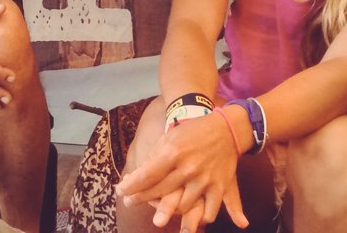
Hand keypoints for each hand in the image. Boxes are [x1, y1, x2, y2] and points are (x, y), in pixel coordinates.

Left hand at [116, 112, 248, 228]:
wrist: (226, 128)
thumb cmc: (192, 131)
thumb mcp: (170, 137)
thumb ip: (155, 156)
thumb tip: (137, 176)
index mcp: (174, 152)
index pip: (147, 175)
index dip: (131, 186)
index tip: (120, 191)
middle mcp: (188, 167)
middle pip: (160, 191)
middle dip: (140, 198)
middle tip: (129, 202)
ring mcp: (205, 178)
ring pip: (182, 206)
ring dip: (169, 211)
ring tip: (158, 215)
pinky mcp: (220, 186)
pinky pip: (209, 210)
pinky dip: (201, 217)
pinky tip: (193, 218)